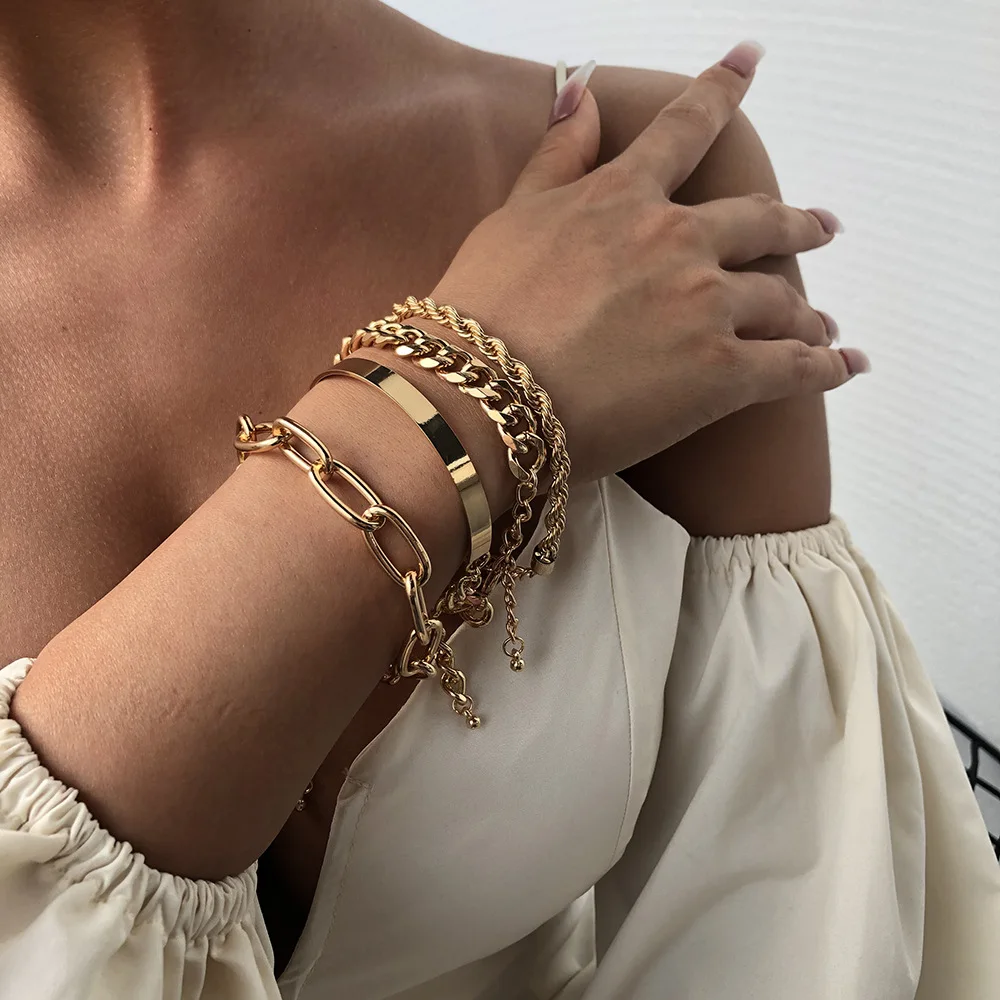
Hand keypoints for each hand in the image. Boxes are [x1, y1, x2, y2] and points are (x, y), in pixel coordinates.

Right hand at [430, 42, 867, 483]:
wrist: (483, 396)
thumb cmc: (483, 312)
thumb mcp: (511, 218)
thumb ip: (557, 156)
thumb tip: (584, 90)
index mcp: (624, 199)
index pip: (684, 130)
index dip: (720, 90)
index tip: (749, 60)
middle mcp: (676, 242)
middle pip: (760, 221)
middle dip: (797, 223)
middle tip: (821, 226)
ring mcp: (706, 306)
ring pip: (782, 299)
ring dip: (807, 312)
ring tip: (823, 326)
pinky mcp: (722, 374)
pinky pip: (794, 367)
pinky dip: (825, 367)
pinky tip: (844, 367)